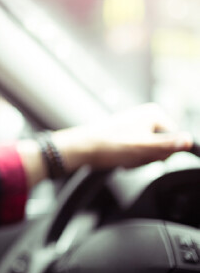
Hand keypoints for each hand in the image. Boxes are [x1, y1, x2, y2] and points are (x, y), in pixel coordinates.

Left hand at [52, 103, 193, 171]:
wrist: (82, 149)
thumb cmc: (109, 145)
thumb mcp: (143, 148)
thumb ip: (168, 145)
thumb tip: (189, 141)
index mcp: (155, 113)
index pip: (175, 140)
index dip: (161, 153)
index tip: (145, 152)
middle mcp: (146, 117)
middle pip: (163, 146)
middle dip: (149, 156)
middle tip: (132, 156)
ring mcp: (136, 126)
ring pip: (150, 152)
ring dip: (138, 159)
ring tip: (123, 156)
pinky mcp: (127, 136)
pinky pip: (138, 152)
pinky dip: (130, 159)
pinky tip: (119, 157)